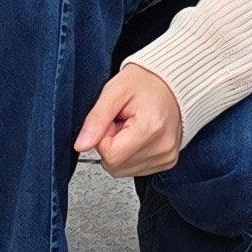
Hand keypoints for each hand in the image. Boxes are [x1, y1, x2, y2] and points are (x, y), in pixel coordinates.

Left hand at [74, 63, 182, 177]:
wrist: (170, 81)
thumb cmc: (145, 81)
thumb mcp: (114, 91)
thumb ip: (96, 119)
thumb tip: (81, 145)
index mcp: (151, 129)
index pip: (110, 155)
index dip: (103, 137)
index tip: (113, 120)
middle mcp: (164, 147)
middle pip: (116, 166)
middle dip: (111, 144)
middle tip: (122, 122)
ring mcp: (167, 156)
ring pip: (124, 170)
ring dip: (121, 150)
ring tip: (131, 127)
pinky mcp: (168, 161)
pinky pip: (136, 169)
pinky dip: (131, 153)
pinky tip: (139, 135)